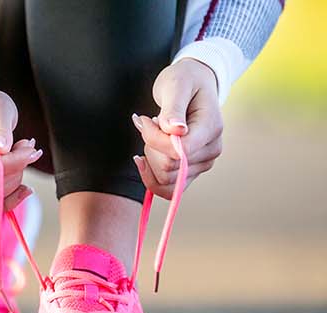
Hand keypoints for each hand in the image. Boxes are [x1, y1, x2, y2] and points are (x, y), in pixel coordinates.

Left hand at [132, 58, 222, 198]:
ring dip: (150, 159)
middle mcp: (211, 150)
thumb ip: (173, 109)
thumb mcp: (175, 85)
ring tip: (152, 134)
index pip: (178, 153)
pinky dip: (150, 175)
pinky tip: (145, 156)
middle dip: (149, 147)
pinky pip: (168, 188)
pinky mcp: (192, 169)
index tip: (144, 120)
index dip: (154, 140)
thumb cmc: (184, 80)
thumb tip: (176, 131)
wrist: (194, 82)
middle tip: (147, 124)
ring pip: (166, 181)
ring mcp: (203, 162)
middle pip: (169, 169)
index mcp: (211, 129)